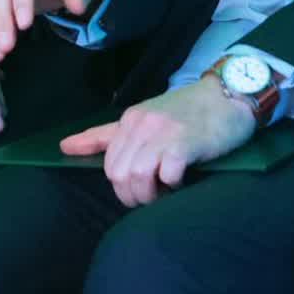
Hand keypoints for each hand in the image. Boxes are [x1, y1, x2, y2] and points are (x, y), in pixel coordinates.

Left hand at [59, 76, 255, 207]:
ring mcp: (163, 132)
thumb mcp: (143, 119)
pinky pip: (166, 175)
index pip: (108, 164)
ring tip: (166, 192)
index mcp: (129, 120)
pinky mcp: (185, 142)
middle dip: (134, 196)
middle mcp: (142, 125)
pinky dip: (173, 186)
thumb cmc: (187, 113)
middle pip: (119, 175)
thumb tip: (64, 146)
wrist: (228, 97)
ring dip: (151, 195)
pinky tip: (182, 180)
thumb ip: (106, 135)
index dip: (121, 186)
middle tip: (154, 195)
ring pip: (137, 177)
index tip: (139, 188)